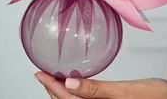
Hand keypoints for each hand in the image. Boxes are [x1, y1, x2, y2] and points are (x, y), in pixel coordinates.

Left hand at [34, 71, 166, 98]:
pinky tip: (76, 82)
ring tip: (53, 77)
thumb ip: (98, 92)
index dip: (50, 87)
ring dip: (63, 91)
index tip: (38, 74)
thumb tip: (70, 85)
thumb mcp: (128, 93)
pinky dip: (77, 91)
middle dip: (53, 90)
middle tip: (42, 74)